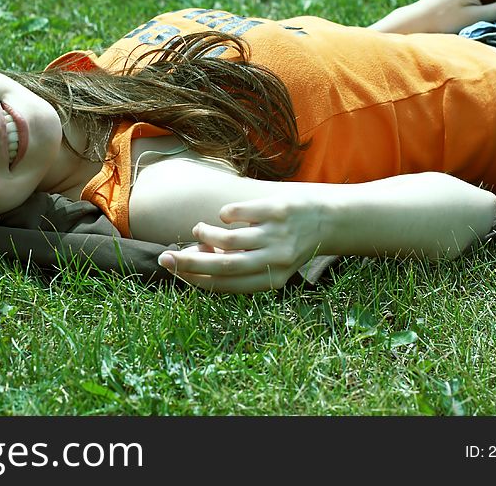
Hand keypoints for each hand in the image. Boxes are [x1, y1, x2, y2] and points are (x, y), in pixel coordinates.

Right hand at [157, 197, 327, 292]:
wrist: (330, 219)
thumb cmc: (289, 243)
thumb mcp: (269, 263)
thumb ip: (237, 265)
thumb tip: (194, 259)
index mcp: (271, 280)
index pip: (225, 284)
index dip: (194, 279)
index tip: (174, 270)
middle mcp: (275, 260)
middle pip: (222, 266)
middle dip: (188, 263)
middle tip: (165, 257)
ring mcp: (277, 235)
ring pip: (227, 239)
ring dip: (204, 233)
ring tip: (199, 229)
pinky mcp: (277, 210)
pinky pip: (237, 213)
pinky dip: (224, 215)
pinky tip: (225, 216)